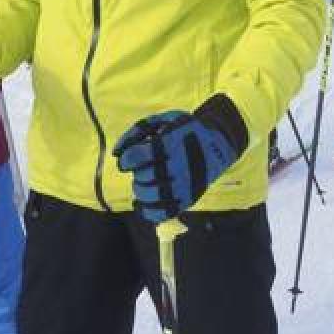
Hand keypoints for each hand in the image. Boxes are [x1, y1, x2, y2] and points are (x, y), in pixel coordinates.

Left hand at [113, 94, 247, 221]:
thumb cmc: (186, 131)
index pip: (136, 157)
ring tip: (145, 182)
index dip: (127, 159)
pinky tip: (142, 204)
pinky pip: (162, 213)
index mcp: (170, 143)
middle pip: (143, 177)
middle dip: (138, 173)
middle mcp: (178, 165)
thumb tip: (116, 154)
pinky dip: (147, 211)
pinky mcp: (187, 199)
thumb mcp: (164, 120)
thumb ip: (137, 131)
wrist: (218, 145)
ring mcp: (184, 185)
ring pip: (150, 196)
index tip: (128, 160)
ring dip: (140, 190)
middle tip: (143, 169)